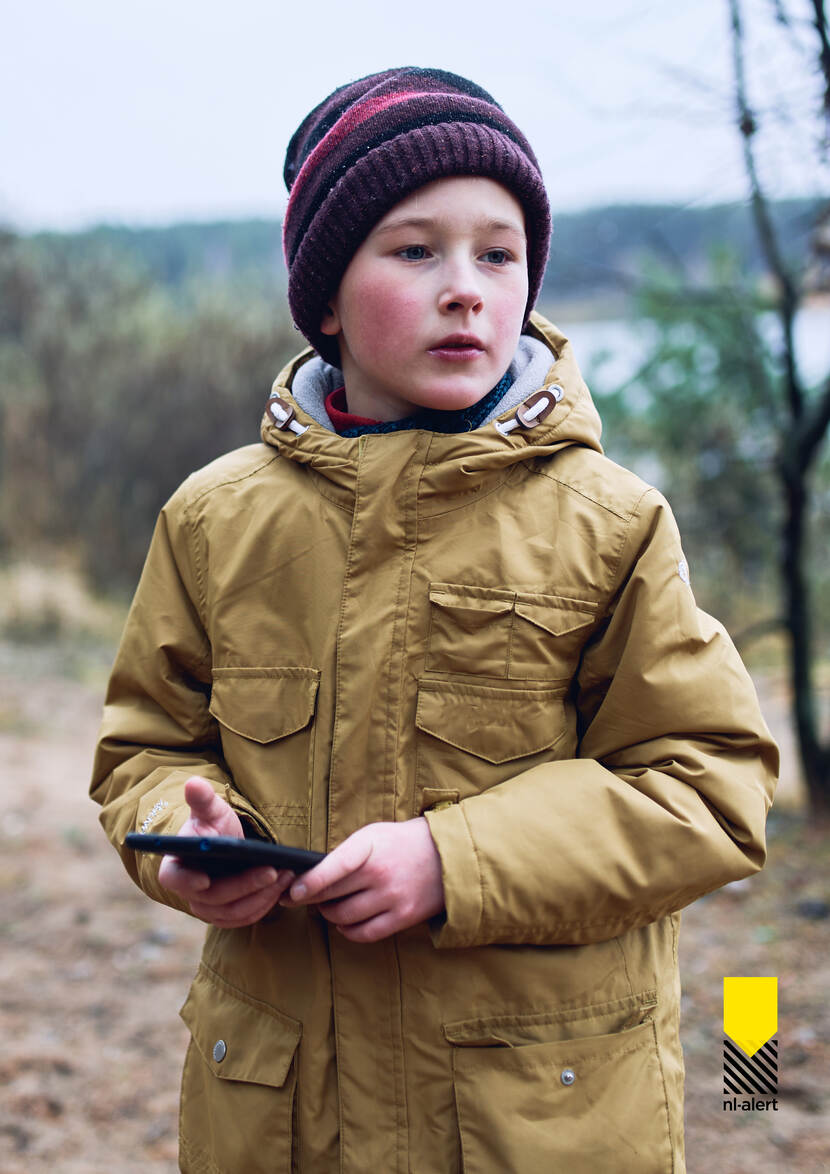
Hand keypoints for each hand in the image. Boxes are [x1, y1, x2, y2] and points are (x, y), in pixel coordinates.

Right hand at [157, 776, 293, 926]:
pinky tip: (281, 888)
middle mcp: (188, 892)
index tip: (204, 880)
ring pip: (232, 912)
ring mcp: (206, 908)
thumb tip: (193, 783)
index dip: (185, 882)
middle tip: (272, 871)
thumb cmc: (215, 825)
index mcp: (176, 866)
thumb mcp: (211, 810)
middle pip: (213, 898)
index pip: (172, 879)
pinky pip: (244, 918)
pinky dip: (263, 905)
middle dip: (245, 885)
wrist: (228, 844)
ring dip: (260, 896)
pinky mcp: (226, 916)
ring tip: (284, 876)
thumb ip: (202, 799)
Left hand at [281, 818, 444, 942]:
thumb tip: (311, 878)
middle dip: (311, 899)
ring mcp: (392, 898)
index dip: (310, 882)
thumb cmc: (401, 842)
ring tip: (328, 906)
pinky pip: (364, 933)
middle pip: (333, 896)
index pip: (333, 867)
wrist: (447, 855)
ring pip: (344, 917)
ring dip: (330, 915)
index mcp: (370, 847)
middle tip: (301, 898)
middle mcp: (380, 873)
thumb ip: (345, 854)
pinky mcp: (403, 917)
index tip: (293, 893)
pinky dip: (348, 931)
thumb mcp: (373, 835)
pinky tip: (346, 922)